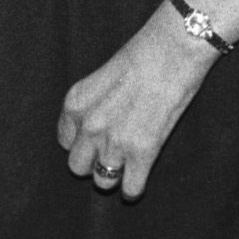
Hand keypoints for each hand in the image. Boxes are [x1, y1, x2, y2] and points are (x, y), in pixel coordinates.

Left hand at [55, 7, 217, 200]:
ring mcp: (115, 141)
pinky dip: (134, 189)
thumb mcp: (101, 77)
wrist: (172, 50)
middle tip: (109, 155)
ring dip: (112, 177)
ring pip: (101, 181)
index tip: (95, 141)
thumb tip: (93, 128)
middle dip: (92, 162)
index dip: (81, 142)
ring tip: (125, 169)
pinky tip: (137, 183)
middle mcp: (89, 126)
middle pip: (77, 166)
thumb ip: (93, 105)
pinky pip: (131, 187)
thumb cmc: (141, 56)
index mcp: (75, 103)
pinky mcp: (143, 152)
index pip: (65, 141)